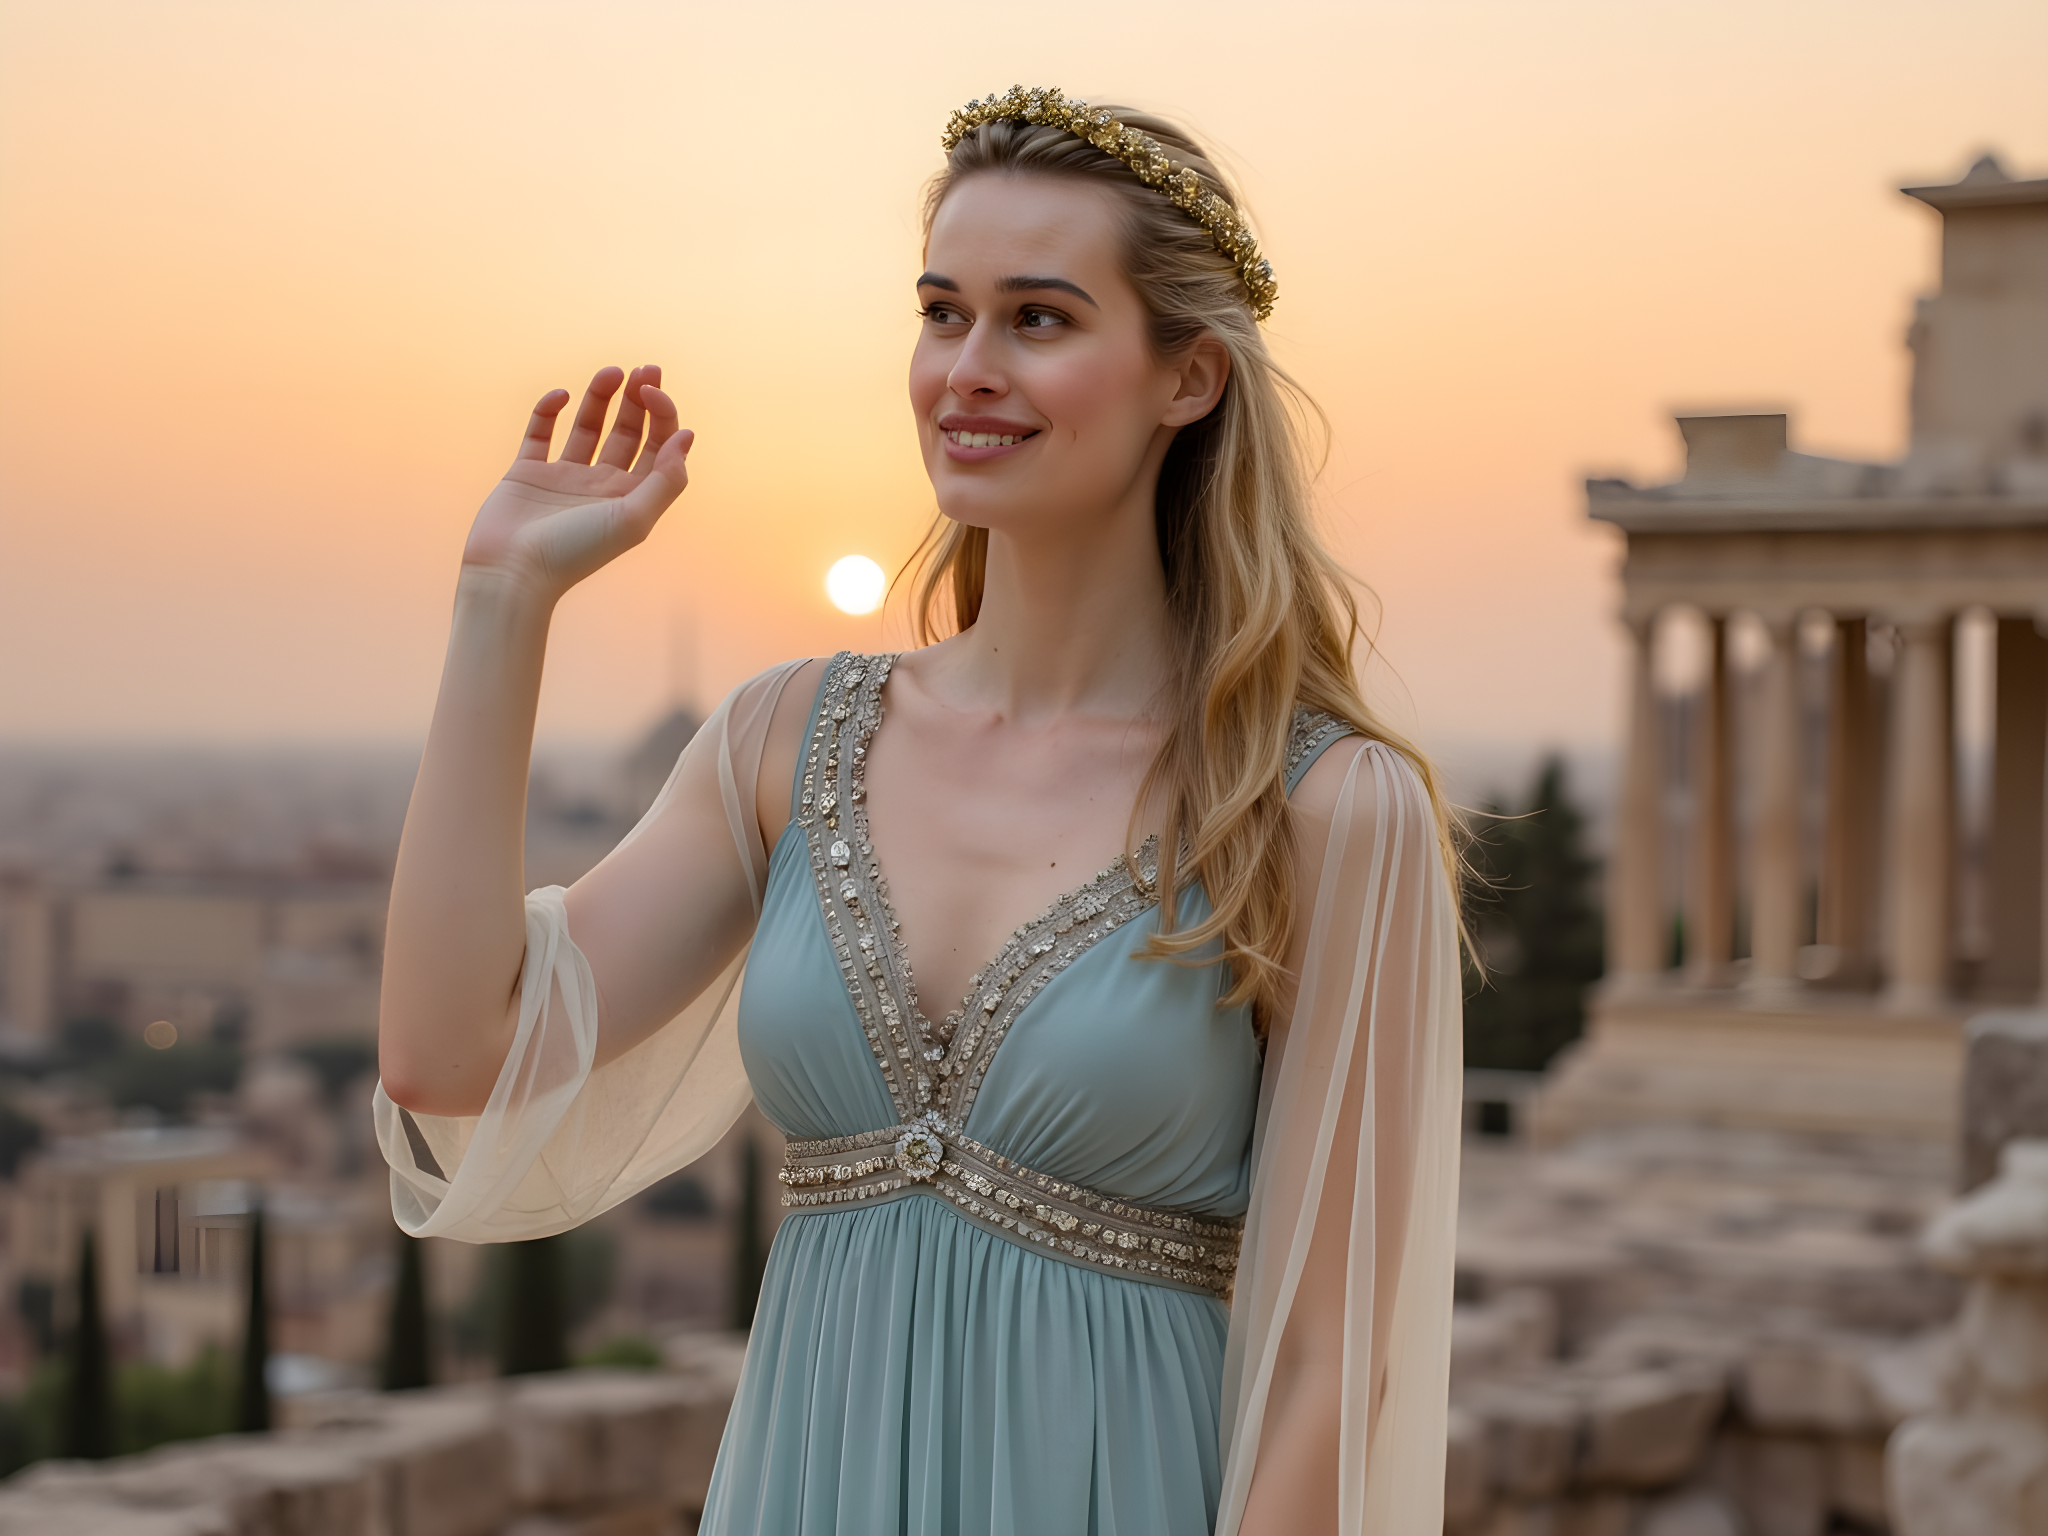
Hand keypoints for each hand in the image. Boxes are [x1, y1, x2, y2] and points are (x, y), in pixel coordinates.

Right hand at [461, 365, 692, 599]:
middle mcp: (601, 486)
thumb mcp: (633, 519)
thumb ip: (666, 480)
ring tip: (610, 371)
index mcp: (631, 498)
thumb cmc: (575, 552)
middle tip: (644, 368)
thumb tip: (688, 436)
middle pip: (628, 432)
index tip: (651, 390)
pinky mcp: (526, 472)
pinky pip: (540, 432)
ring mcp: (563, 478)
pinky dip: (549, 410)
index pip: (658, 447)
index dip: (662, 415)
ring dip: (600, 398)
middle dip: (638, 399)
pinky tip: (561, 396)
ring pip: (588, 427)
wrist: (511, 573)